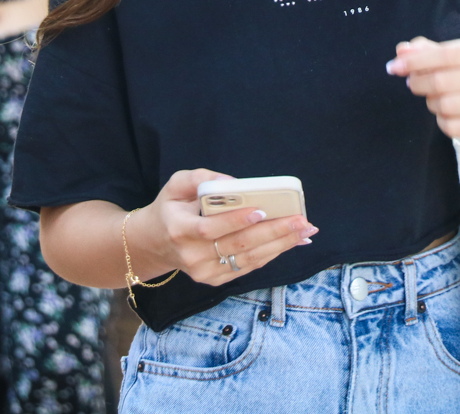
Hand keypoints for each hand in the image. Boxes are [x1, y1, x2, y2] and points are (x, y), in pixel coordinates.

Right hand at [131, 169, 317, 287]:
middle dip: (273, 232)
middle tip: (301, 220)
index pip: (210, 229)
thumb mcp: (176, 184)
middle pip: (237, 246)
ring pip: (248, 259)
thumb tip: (233, 183)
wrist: (154, 243)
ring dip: (281, 245)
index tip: (262, 211)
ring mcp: (204, 272)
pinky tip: (292, 242)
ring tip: (305, 231)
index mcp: (178, 230)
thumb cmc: (171, 208)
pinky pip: (248, 267)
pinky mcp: (215, 280)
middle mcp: (191, 256)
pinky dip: (272, 253)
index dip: (236, 221)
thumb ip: (200, 178)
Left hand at [387, 36, 459, 143]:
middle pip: (439, 82)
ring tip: (436, 99)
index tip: (393, 67)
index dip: (415, 61)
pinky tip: (449, 115)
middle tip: (412, 84)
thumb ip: (424, 51)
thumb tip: (401, 50)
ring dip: (431, 103)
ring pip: (443, 106)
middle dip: (417, 83)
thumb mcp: (451, 58)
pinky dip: (442, 121)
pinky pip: (451, 126)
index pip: (443, 54)